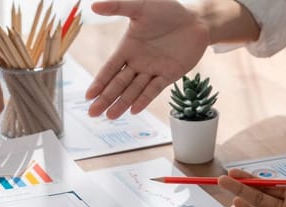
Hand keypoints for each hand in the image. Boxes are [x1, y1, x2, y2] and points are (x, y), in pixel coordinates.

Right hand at [86, 0, 208, 117]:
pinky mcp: (169, 75)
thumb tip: (93, 5)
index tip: (89, 96)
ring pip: (134, 90)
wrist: (196, 20)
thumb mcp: (140, 7)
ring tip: (110, 116)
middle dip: (106, 98)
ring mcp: (153, 70)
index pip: (110, 69)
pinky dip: (144, 99)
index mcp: (127, 48)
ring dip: (122, 103)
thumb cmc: (167, 11)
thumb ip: (118, 7)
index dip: (99, 82)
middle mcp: (138, 62)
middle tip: (93, 113)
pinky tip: (134, 110)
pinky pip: (154, 89)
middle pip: (119, 84)